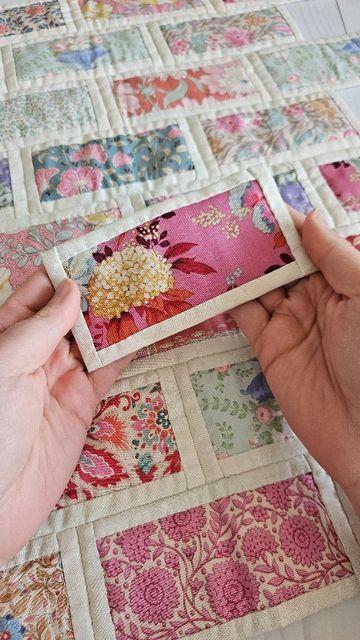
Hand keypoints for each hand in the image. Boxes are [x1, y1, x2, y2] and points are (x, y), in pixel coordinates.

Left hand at [0, 269, 131, 564]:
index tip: (100, 248)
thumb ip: (41, 325)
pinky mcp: (82, 404)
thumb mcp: (7, 363)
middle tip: (136, 265)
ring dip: (121, 315)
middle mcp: (33, 352)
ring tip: (151, 287)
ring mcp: (60, 378)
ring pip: (96, 337)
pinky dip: (130, 349)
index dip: (68, 269)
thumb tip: (70, 289)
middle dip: (101, 290)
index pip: (39, 291)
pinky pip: (109, 369)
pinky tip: (151, 328)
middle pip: (72, 311)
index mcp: (6, 335)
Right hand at [231, 211, 359, 513]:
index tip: (254, 202)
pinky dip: (225, 298)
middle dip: (254, 242)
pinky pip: (243, 316)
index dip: (284, 226)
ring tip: (207, 240)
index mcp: (343, 282)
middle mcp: (315, 299)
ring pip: (257, 285)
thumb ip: (336, 257)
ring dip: (235, 266)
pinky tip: (208, 278)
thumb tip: (307, 220)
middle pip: (279, 263)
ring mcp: (290, 323)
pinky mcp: (268, 348)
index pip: (309, 245)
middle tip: (221, 217)